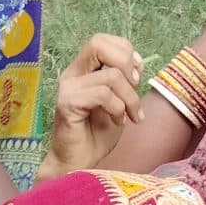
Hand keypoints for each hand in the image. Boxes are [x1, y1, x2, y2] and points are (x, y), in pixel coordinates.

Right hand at [45, 33, 141, 176]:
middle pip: (98, 43)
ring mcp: (68, 88)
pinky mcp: (67, 104)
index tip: (137, 75)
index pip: (102, 40)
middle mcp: (72, 74)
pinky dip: (118, 108)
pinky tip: (118, 121)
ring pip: (110, 75)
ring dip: (129, 97)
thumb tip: (138, 64)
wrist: (77, 164)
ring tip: (130, 115)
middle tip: (134, 87)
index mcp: (83, 70)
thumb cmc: (96, 135)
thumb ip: (124, 81)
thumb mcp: (119, 102)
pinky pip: (103, 95)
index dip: (125, 51)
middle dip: (126, 64)